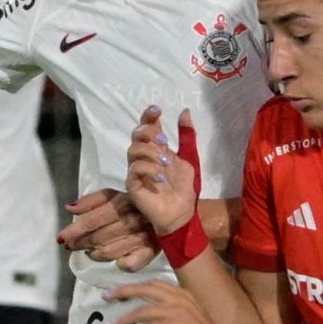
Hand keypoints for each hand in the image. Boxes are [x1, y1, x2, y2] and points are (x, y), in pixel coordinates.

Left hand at [58, 188, 159, 268]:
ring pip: (110, 252)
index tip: (61, 239)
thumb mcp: (115, 196)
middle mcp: (134, 219)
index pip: (93, 219)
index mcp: (124, 202)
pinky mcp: (150, 252)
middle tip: (71, 246)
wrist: (170, 212)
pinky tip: (114, 260)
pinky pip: (128, 265)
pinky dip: (118, 264)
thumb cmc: (136, 204)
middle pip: (99, 237)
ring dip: (96, 254)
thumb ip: (92, 201)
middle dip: (81, 243)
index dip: (75, 231)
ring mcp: (143, 237)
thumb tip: (69, 208)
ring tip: (90, 252)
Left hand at [106, 277, 233, 323]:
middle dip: (123, 291)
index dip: (133, 285)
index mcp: (182, 294)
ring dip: (122, 320)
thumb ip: (172, 310)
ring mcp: (175, 313)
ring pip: (141, 311)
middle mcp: (178, 299)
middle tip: (106, 297)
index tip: (118, 290)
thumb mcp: (190, 315)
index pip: (153, 283)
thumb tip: (149, 315)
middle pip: (144, 289)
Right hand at [124, 105, 200, 237]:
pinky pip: (134, 169)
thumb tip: (185, 111)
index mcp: (157, 149)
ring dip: (151, 152)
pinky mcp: (132, 184)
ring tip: (166, 162)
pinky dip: (148, 169)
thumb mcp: (190, 159)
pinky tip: (161, 177)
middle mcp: (144, 157)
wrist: (182, 213)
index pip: (148, 127)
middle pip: (136, 135)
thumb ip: (187, 136)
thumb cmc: (184, 188)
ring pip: (133, 150)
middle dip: (148, 133)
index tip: (157, 110)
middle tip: (163, 141)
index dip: (149, 116)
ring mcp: (137, 171)